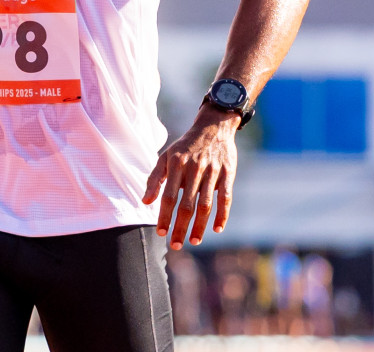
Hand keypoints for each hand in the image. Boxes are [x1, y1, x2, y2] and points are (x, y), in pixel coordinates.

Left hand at [142, 108, 238, 248]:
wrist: (212, 127)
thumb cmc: (185, 147)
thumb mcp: (166, 157)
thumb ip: (155, 179)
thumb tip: (145, 202)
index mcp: (176, 164)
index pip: (169, 196)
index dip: (164, 216)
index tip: (161, 233)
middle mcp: (194, 168)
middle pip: (187, 205)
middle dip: (181, 227)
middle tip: (176, 246)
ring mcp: (212, 171)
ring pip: (205, 205)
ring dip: (200, 226)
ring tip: (194, 241)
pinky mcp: (228, 174)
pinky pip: (225, 198)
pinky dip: (222, 215)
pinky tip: (216, 229)